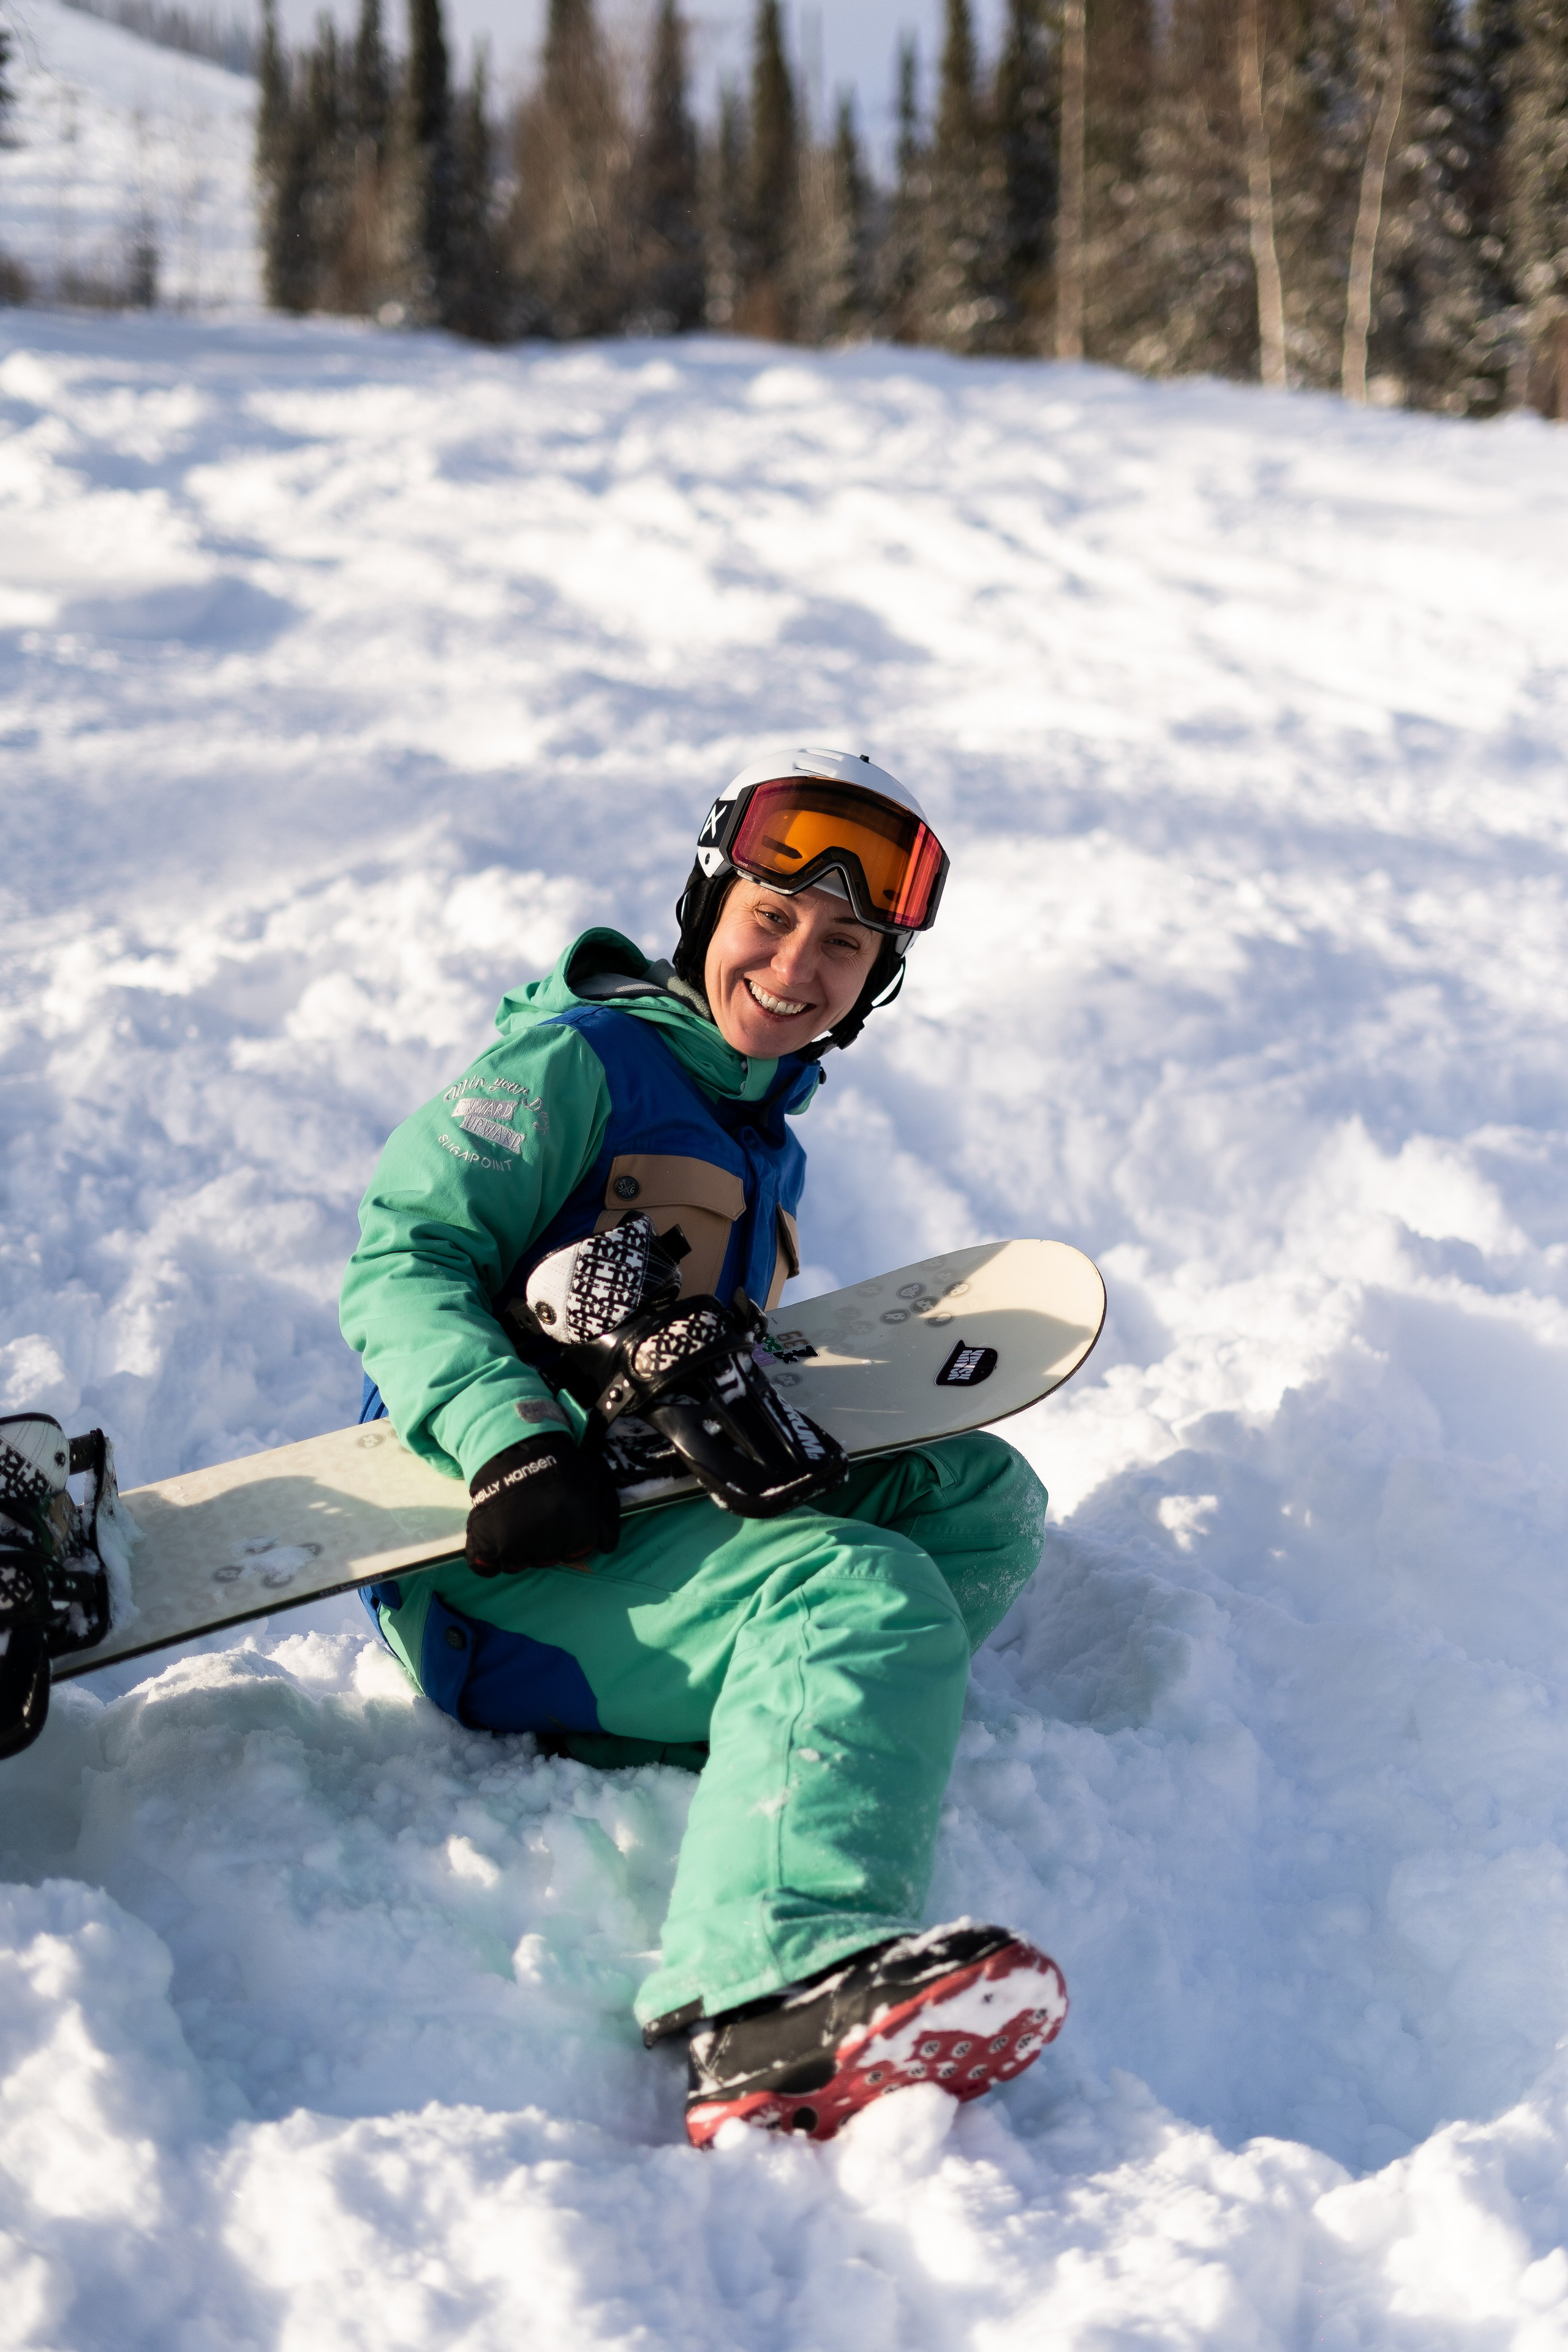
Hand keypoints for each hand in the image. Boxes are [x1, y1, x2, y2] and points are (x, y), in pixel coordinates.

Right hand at [465, 1435, 620, 1574]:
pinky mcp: (486, 1543)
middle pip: (547, 1559)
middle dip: (544, 1543)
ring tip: (515, 1519)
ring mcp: (515, 1544)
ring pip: (518, 1564)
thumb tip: (607, 1548)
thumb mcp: (594, 1480)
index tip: (560, 1517)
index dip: (569, 1536)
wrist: (513, 1446)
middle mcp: (550, 1539)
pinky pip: (487, 1567)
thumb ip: (608, 1514)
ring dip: (517, 1550)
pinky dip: (488, 1559)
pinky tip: (493, 1539)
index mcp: (579, 1526)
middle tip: (536, 1513)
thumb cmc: (559, 1464)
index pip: (577, 1552)